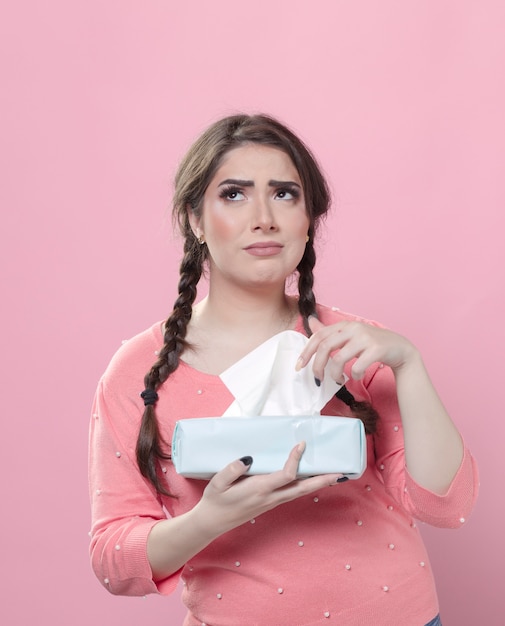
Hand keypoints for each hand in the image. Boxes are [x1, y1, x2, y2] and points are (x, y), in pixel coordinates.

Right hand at [193, 442, 342, 537]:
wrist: (212, 522)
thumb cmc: (215, 500)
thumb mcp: (217, 483)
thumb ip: (231, 470)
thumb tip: (248, 459)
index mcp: (259, 489)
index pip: (285, 474)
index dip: (296, 460)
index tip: (301, 444)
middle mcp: (270, 497)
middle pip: (302, 488)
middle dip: (322, 480)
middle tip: (341, 472)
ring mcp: (272, 501)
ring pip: (300, 492)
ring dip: (318, 484)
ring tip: (334, 475)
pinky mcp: (271, 502)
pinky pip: (293, 493)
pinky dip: (306, 486)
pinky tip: (312, 480)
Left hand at [296, 317, 417, 382]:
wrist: (401, 349)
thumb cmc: (372, 344)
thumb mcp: (350, 336)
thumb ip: (330, 332)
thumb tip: (310, 322)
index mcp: (345, 325)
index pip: (319, 336)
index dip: (306, 351)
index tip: (299, 366)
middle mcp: (354, 328)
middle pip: (326, 347)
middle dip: (317, 366)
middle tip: (317, 379)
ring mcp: (366, 338)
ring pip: (339, 359)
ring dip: (335, 374)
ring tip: (338, 380)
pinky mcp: (377, 349)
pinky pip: (357, 366)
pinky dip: (354, 375)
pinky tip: (356, 376)